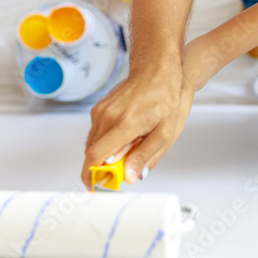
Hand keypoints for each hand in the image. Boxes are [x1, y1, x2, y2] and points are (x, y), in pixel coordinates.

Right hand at [81, 66, 191, 186]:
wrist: (157, 70)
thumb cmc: (166, 98)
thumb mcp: (166, 134)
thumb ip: (145, 156)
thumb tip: (130, 176)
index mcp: (125, 123)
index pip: (96, 156)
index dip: (92, 176)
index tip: (97, 187)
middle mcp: (108, 116)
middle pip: (91, 153)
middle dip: (101, 169)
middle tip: (120, 174)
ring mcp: (100, 110)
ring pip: (92, 144)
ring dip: (104, 155)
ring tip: (128, 152)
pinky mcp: (98, 108)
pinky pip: (95, 133)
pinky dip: (105, 143)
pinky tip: (124, 140)